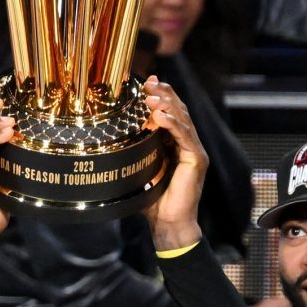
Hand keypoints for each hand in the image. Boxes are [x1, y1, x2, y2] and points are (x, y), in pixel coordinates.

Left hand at [142, 75, 207, 250]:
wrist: (168, 224)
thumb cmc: (152, 199)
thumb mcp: (138, 168)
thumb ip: (133, 151)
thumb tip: (109, 136)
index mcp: (175, 142)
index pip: (170, 111)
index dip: (160, 94)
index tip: (146, 81)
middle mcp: (187, 143)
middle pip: (178, 110)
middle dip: (163, 94)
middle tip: (148, 84)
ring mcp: (194, 150)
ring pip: (182, 119)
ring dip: (166, 105)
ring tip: (151, 97)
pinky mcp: (197, 160)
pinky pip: (185, 137)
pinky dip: (173, 124)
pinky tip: (161, 116)